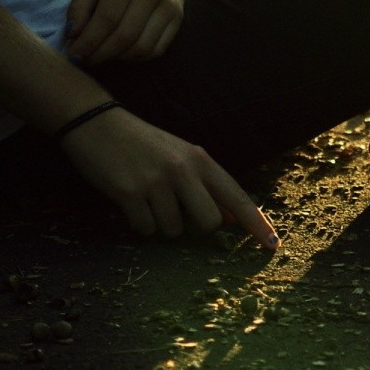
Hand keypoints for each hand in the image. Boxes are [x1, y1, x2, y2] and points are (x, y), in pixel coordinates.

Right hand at [58, 106, 277, 245]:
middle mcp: (183, 170)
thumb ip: (205, 186)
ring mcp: (156, 182)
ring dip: (160, 221)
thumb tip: (229, 217)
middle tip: (175, 207)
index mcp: (200, 159)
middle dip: (195, 225)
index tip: (273, 246)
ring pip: (173, 230)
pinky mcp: (130, 193)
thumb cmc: (143, 144)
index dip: (256, 223)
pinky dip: (138, 222)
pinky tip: (130, 200)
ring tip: (146, 195)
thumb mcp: (180, 157)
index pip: (236, 196)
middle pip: (208, 222)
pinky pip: (145, 229)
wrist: (97, 124)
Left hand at [66, 0, 184, 64]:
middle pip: (125, 36)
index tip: (74, 56)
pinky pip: (157, 49)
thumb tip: (73, 36)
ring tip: (103, 55)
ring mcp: (170, 4)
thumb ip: (79, 5)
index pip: (107, 18)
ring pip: (142, 47)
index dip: (89, 42)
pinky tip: (122, 52)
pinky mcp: (179, 16)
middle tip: (85, 60)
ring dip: (118, 58)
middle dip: (100, 54)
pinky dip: (136, 57)